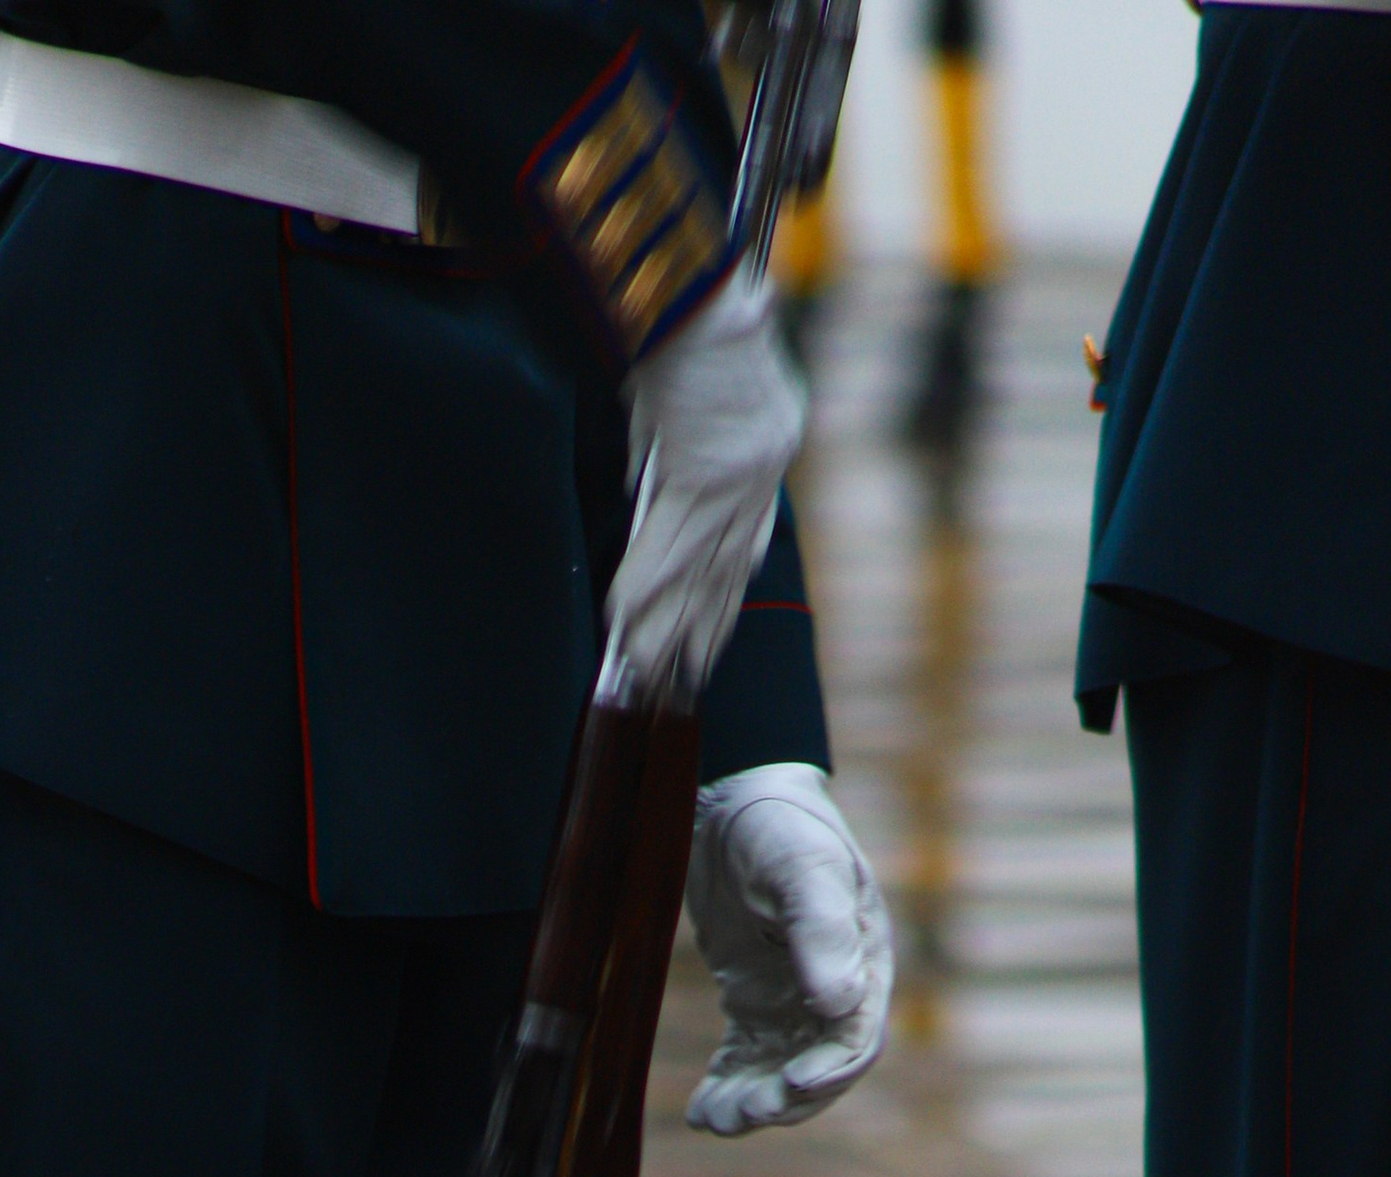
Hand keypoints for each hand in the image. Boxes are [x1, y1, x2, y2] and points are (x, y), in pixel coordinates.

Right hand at [602, 272, 804, 709]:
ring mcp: (737, 474)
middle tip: (685, 681)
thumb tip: (644, 487)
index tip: (714, 634)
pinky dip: (643, 589)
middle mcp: (763, 468)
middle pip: (730, 571)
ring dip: (669, 629)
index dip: (727, 595)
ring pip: (700, 573)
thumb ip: (671, 445)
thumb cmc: (688, 314)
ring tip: (649, 674)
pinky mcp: (702, 471)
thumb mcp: (686, 388)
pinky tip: (621, 627)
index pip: (747, 540)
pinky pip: (667, 548)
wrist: (695, 282)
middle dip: (704, 631)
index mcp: (769, 442)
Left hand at [685, 762, 892, 1135]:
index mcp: (863, 961)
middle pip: (819, 1069)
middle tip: (740, 1113)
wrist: (731, 801)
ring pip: (780, 1074)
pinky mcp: (753, 1003)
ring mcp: (792, 1001)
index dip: (826, 1071)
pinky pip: (747, 1061)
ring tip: (711, 1120)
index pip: (854, 1037)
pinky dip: (727, 1087)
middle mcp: (835, 990)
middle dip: (783, 1100)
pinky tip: (699, 1109)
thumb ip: (821, 933)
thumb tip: (838, 1004)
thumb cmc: (779, 827)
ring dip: (751, 1105)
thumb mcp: (802, 870)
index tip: (789, 1086)